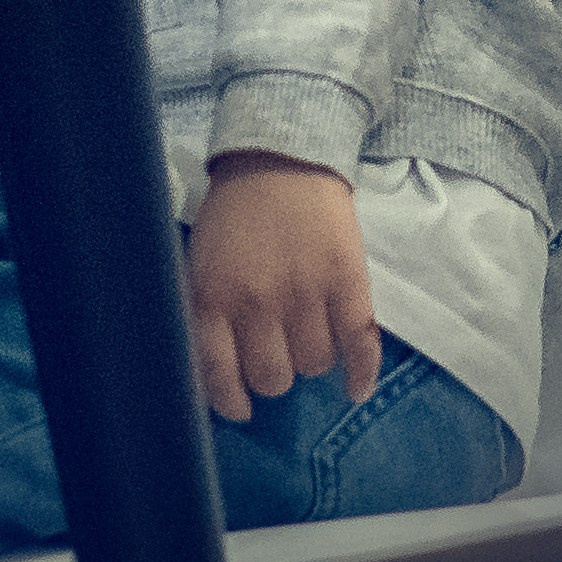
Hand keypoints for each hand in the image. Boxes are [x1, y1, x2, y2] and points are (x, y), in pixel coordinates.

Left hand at [186, 152, 382, 424]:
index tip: (240, 407)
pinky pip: (359, 346)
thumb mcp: (200, 261)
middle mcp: (256, 302)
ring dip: (311, 358)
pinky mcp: (347, 282)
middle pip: (272, 378)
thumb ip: (204, 313)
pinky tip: (355, 386)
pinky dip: (361, 373)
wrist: (280, 154)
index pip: (218, 375)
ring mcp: (305, 293)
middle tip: (277, 352)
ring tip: (308, 334)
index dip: (231, 401)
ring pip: (314, 365)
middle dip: (274, 373)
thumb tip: (211, 372)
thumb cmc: (234, 212)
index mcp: (211, 296)